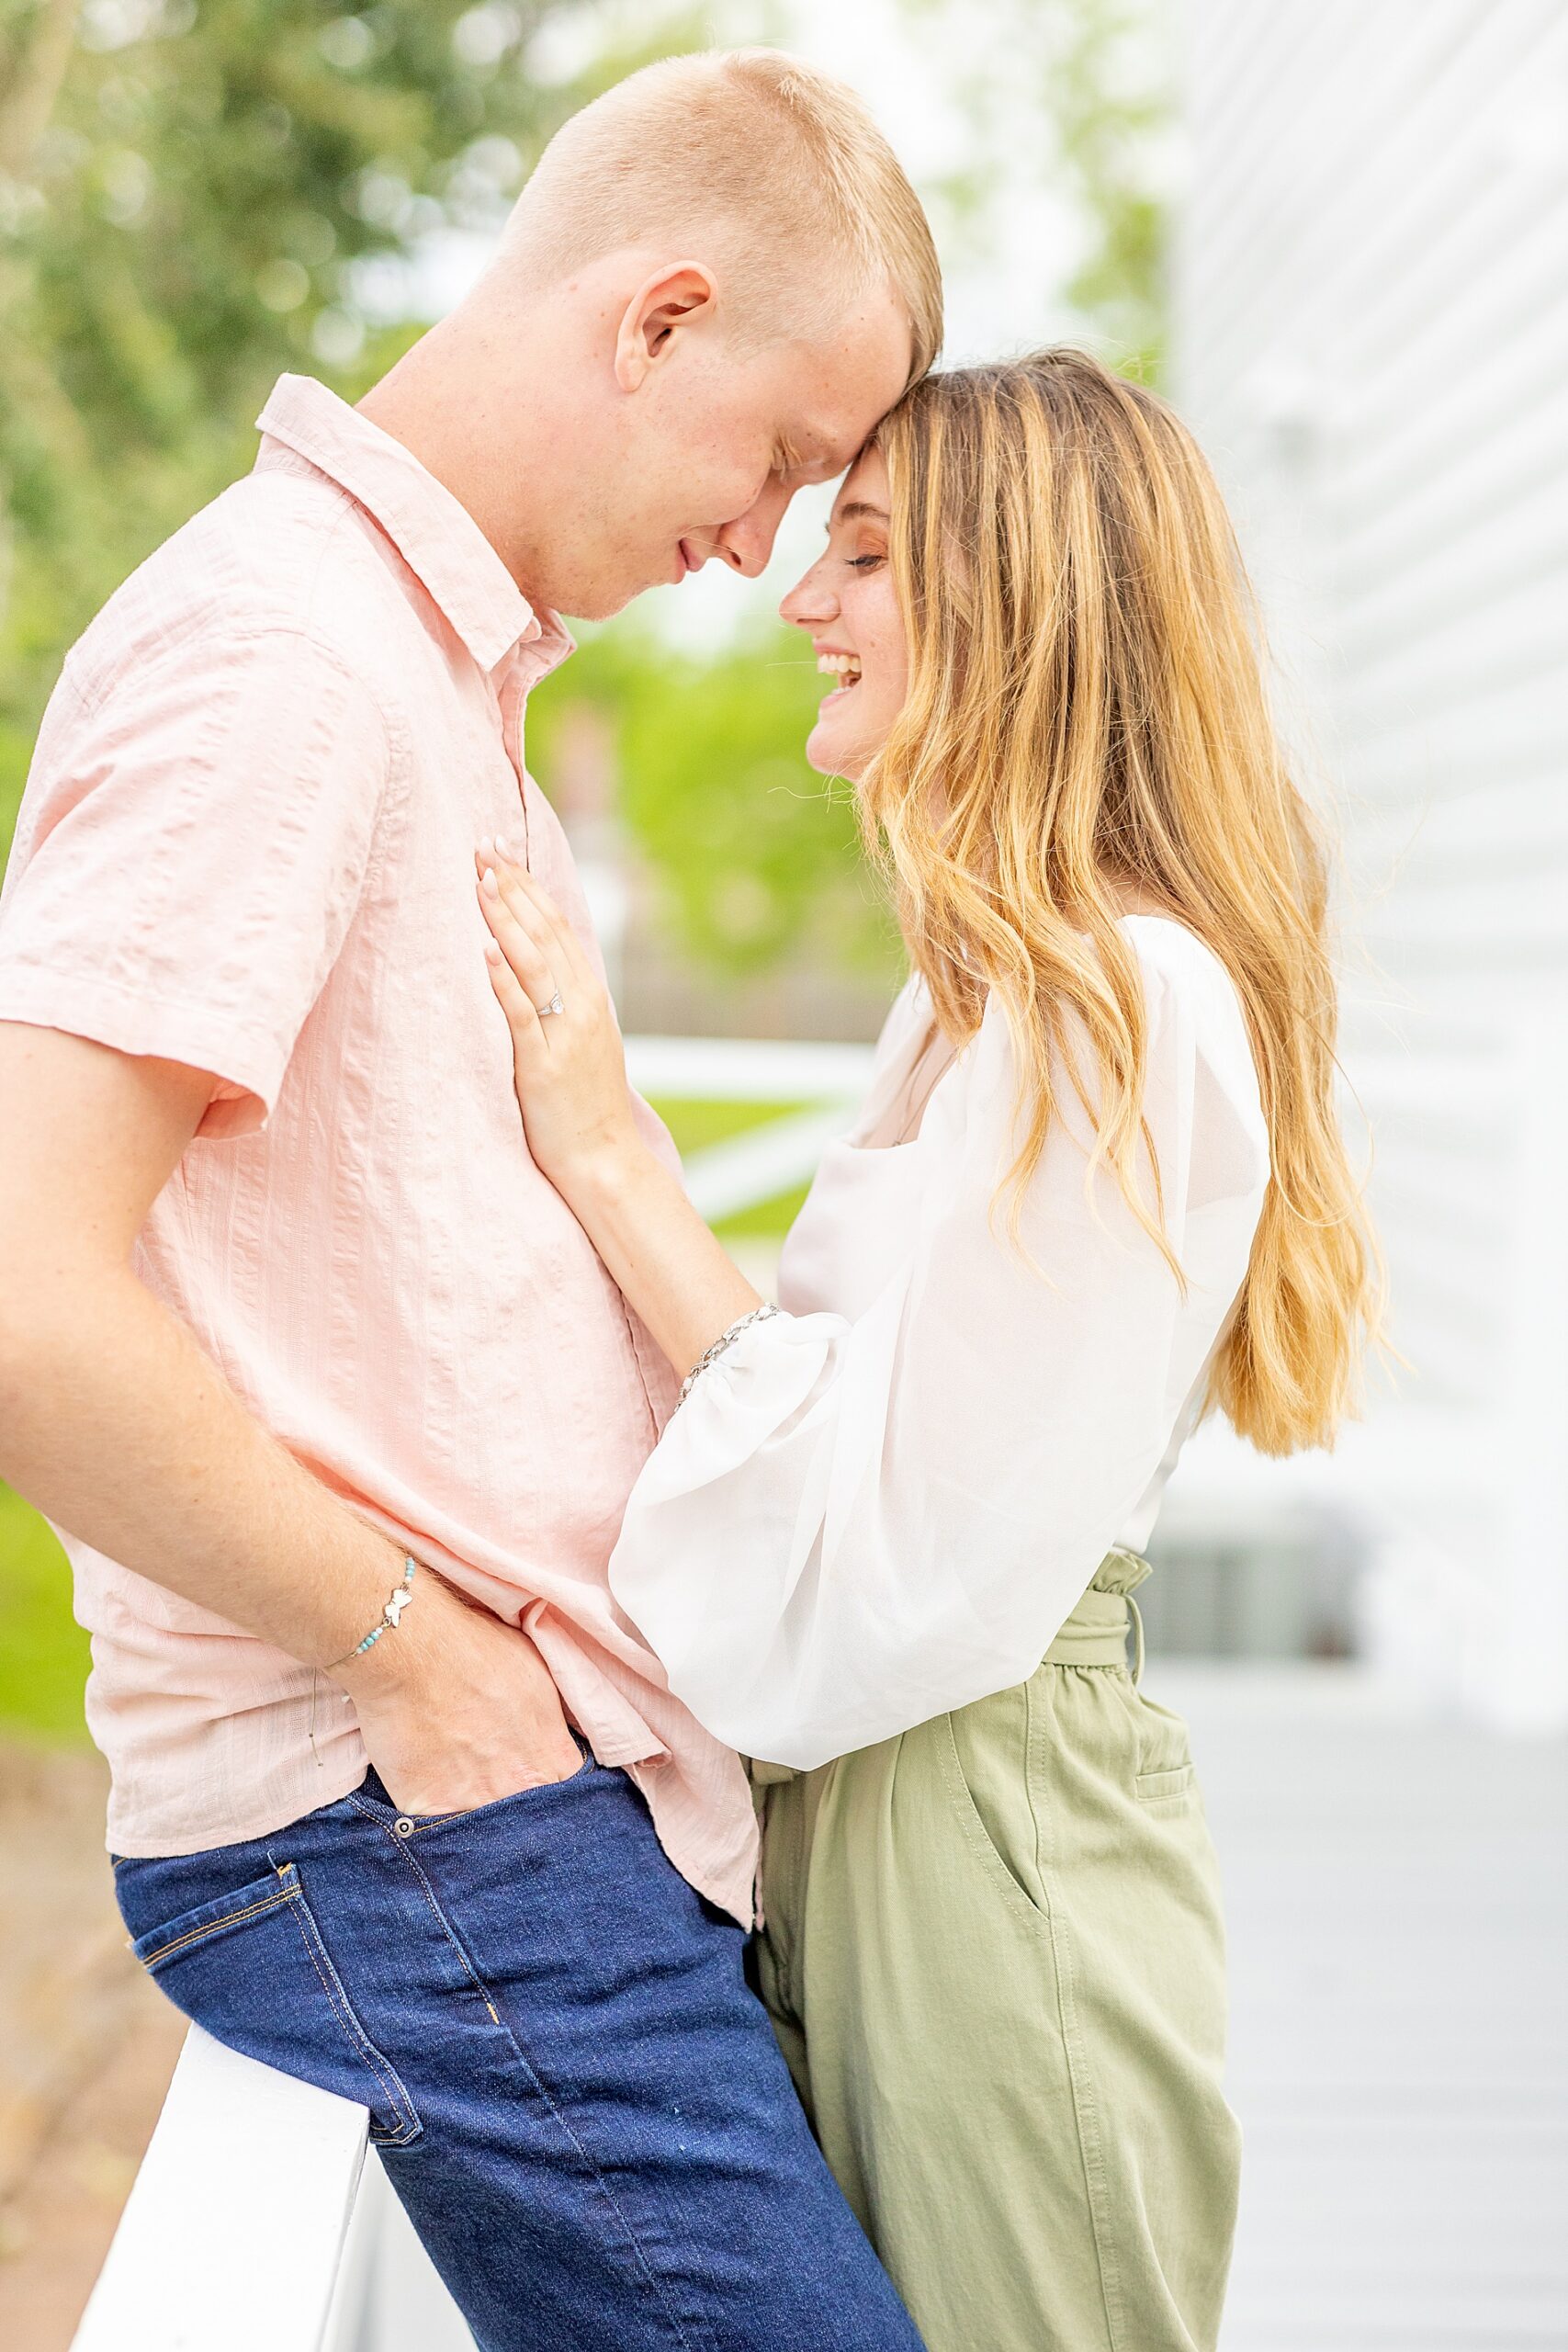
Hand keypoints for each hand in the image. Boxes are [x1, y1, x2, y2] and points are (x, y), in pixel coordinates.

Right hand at [332, 1567, 581, 1815]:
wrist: (410, 1648)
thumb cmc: (476, 1649)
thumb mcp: (542, 1677)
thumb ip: (555, 1723)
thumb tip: (562, 1740)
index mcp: (552, 1762)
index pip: (567, 1798)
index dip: (547, 1790)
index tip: (530, 1778)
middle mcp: (518, 1794)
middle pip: (525, 1822)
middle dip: (512, 1805)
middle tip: (489, 1778)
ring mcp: (470, 1808)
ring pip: (479, 1831)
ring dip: (471, 1810)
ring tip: (454, 1775)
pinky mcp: (424, 1813)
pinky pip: (430, 1824)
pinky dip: (428, 1808)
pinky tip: (423, 1776)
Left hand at [474, 838, 642, 1197]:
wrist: (602, 1157)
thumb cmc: (584, 1104)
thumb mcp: (580, 1039)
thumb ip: (560, 1000)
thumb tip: (526, 962)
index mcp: (590, 994)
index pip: (555, 924)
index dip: (527, 885)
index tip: (499, 851)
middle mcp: (582, 1005)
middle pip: (544, 931)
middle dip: (512, 886)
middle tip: (482, 846)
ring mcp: (564, 1034)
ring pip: (533, 963)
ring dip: (505, 920)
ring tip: (480, 883)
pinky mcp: (543, 1065)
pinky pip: (523, 1016)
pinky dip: (504, 982)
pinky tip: (485, 953)